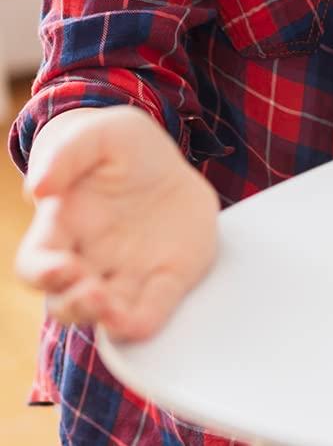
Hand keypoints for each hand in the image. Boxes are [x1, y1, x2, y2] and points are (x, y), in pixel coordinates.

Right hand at [13, 105, 219, 340]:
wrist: (170, 161)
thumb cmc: (124, 148)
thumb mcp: (101, 134)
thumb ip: (67, 153)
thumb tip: (38, 189)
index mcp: (62, 229)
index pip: (36, 264)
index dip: (43, 272)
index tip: (62, 267)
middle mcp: (88, 262)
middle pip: (64, 302)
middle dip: (74, 306)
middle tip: (93, 293)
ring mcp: (125, 275)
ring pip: (102, 318)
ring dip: (104, 321)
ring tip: (114, 311)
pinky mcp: (164, 279)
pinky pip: (149, 313)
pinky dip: (142, 323)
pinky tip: (141, 319)